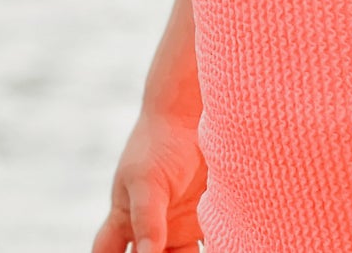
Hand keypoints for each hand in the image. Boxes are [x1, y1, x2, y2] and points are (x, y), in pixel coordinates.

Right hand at [91, 111, 206, 252]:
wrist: (191, 112)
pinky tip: (227, 249)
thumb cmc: (158, 142)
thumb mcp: (147, 181)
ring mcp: (178, 225)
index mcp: (124, 220)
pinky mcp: (205, 218)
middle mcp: (151, 229)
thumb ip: (147, 221)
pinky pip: (208, 247)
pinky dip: (218, 249)